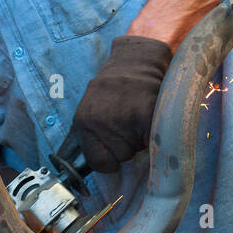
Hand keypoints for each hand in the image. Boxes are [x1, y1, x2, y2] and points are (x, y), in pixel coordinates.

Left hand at [73, 35, 171, 173]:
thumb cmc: (113, 89)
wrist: (136, 59)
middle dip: (127, 146)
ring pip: (137, 151)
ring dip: (141, 140)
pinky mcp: (146, 113)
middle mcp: (100, 122)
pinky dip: (155, 135)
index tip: (115, 145)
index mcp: (83, 122)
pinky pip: (153, 142)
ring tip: (139, 117)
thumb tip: (77, 173)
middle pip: (120, 158)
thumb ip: (87, 138)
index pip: (97, 164)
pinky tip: (150, 119)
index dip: (110, 159)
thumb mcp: (89, 110)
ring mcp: (123, 118)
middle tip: (130, 122)